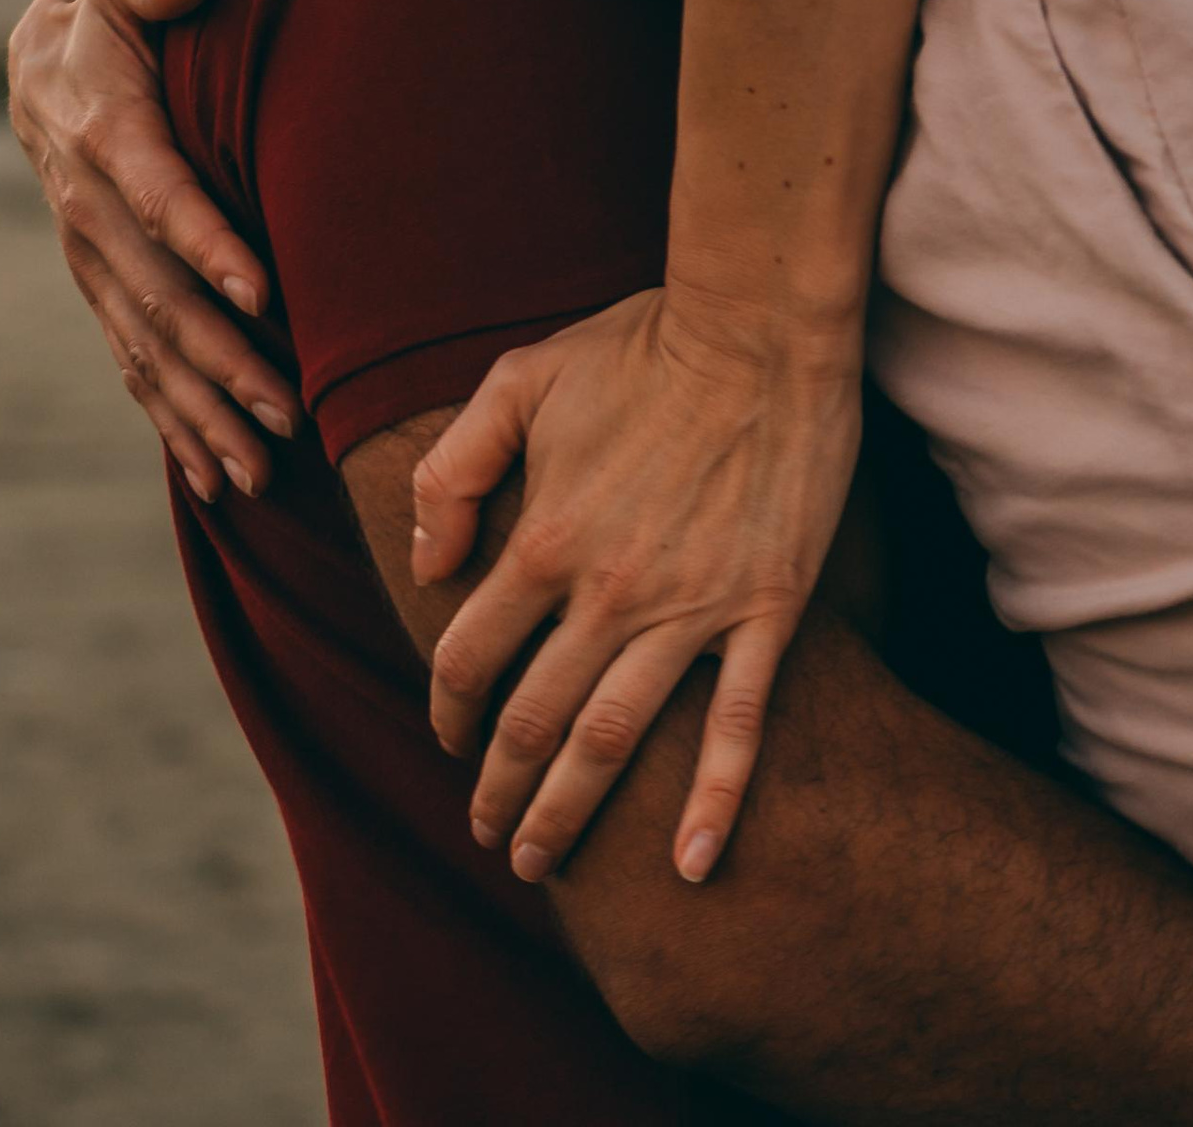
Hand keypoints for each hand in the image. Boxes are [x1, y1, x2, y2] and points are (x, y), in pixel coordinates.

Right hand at [6, 0, 294, 497]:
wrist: (44, 58)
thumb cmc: (113, 11)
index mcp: (102, 132)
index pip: (158, 196)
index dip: (206, 246)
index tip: (262, 296)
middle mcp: (87, 209)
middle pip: (157, 297)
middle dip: (221, 362)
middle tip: (287, 417)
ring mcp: (90, 261)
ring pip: (144, 350)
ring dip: (202, 414)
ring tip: (260, 474)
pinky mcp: (99, 289)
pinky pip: (131, 365)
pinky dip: (170, 424)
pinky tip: (212, 482)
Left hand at [411, 282, 860, 888]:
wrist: (761, 327)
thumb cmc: (640, 345)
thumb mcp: (519, 380)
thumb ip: (455, 470)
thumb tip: (428, 566)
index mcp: (544, 539)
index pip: (470, 658)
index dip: (448, 712)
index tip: (448, 741)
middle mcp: (608, 592)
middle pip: (532, 723)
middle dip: (500, 793)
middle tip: (491, 838)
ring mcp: (691, 610)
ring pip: (614, 741)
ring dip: (571, 814)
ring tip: (544, 862)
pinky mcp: (764, 611)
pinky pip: (738, 726)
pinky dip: (715, 803)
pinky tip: (692, 865)